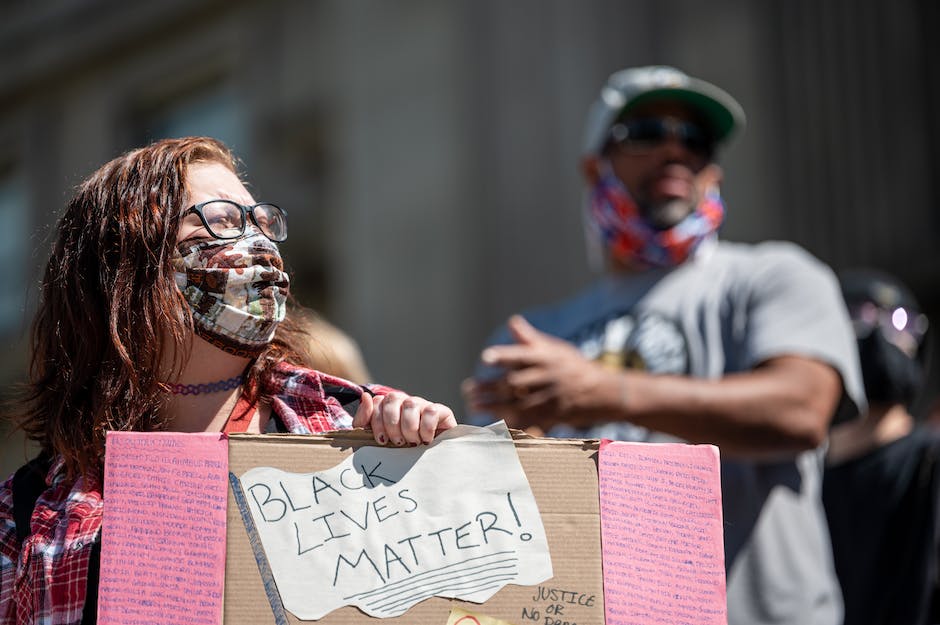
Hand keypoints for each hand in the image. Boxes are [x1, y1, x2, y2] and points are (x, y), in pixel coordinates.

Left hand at [353, 391, 456, 445]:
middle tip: (398, 442)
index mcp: (388, 406)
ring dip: (409, 427)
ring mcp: (423, 405)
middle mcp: (405, 402)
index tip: (382, 440)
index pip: (377, 402)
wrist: (426, 466)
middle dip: (392, 424)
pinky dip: (426, 428)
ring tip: (413, 442)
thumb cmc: (397, 452)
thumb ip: (364, 420)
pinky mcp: (441, 411)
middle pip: (393, 398)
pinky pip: (431, 411)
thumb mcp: (375, 439)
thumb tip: (366, 396)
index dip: (377, 421)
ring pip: (411, 404)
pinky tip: (426, 440)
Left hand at [463, 315, 622, 429]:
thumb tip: (512, 321)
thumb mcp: (556, 349)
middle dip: (489, 387)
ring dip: (494, 406)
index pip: (522, 354)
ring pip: (518, 403)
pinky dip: (511, 422)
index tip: (485, 358)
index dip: (504, 356)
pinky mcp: (554, 415)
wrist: (604, 392)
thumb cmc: (574, 366)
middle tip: (468, 389)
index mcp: (546, 356)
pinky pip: (530, 421)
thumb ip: (531, 339)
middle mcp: (548, 376)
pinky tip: (494, 422)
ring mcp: (552, 397)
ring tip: (473, 405)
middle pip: (514, 382)